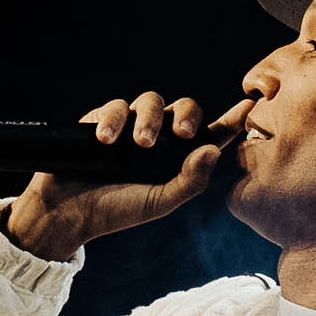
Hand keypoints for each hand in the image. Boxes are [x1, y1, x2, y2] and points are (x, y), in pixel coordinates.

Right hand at [5, 91, 255, 260]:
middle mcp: (158, 139)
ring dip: (148, 118)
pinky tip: (105, 140)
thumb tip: (212, 150)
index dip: (230, 121)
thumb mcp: (159, 202)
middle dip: (187, 115)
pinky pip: (115, 107)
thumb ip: (190, 181)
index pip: (209, 134)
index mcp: (177, 159)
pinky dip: (113, 120)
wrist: (68, 213)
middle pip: (183, 109)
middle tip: (182, 133)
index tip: (248, 106)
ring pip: (150, 102)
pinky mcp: (101, 121)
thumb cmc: (117, 211)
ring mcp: (129, 128)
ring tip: (138, 143)